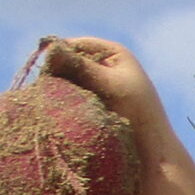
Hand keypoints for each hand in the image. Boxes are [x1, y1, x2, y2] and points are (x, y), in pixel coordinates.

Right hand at [37, 36, 178, 141]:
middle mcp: (105, 65)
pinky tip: (55, 110)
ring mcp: (99, 85)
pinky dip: (64, 101)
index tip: (43, 68)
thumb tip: (50, 49)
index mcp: (113, 53)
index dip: (58, 54)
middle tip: (43, 87)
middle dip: (57, 73)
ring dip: (58, 89)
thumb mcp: (109, 84)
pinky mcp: (94, 104)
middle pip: (70, 63)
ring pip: (69, 81)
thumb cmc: (137, 113)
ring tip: (49, 99)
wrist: (151, 149)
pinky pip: (73, 97)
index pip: (76, 45)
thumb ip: (81, 67)